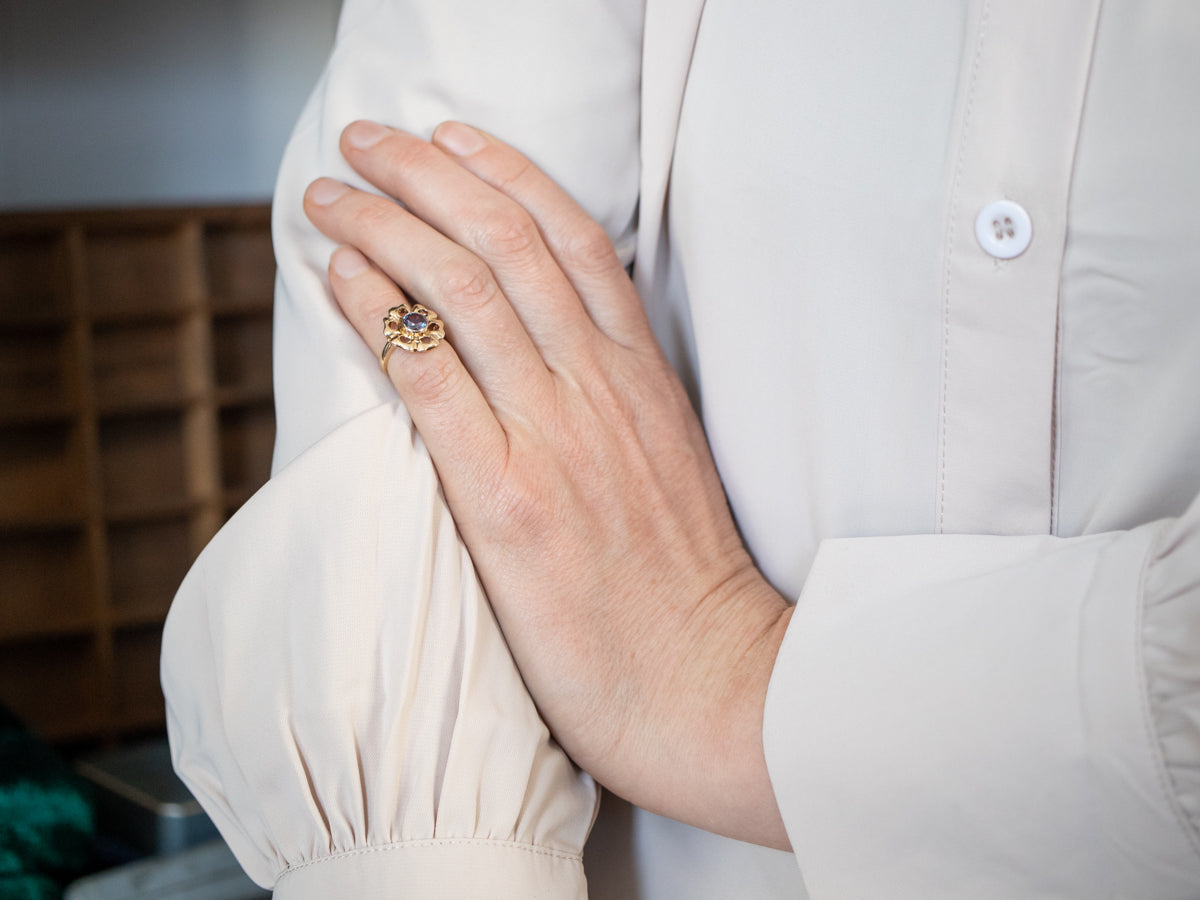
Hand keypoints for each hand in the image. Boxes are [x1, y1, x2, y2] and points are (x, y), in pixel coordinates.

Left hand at [304, 120, 792, 848]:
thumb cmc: (684, 590)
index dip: (507, 173)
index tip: (456, 138)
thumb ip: (618, 403)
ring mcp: (554, 436)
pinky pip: (430, 375)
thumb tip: (552, 361)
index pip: (575, 239)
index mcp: (642, 378)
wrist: (707, 682)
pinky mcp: (506, 498)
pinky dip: (379, 312)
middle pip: (507, 242)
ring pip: (463, 288)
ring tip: (332, 193)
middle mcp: (599, 387)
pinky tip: (339, 276)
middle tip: (371, 141)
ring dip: (386, 222)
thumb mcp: (669, 466)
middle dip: (428, 173)